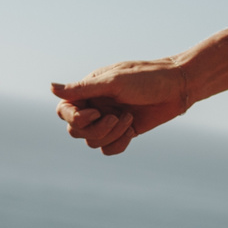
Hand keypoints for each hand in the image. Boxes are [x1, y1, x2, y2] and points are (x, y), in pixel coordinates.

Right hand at [51, 59, 190, 155]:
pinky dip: (119, 143)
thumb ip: (82, 89)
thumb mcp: (113, 82)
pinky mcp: (124, 132)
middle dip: (95, 129)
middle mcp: (95, 106)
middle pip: (76, 131)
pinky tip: (132, 129)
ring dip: (110, 135)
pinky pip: (109, 149)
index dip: (74, 118)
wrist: (178, 87)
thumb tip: (50, 88)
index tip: (95, 113)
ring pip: (92, 142)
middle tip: (115, 117)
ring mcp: (109, 121)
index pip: (64, 111)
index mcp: (89, 91)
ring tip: (128, 118)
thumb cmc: (147, 78)